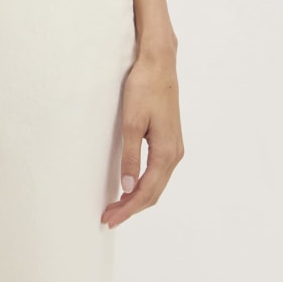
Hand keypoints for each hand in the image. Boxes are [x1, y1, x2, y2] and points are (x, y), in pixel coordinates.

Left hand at [101, 40, 182, 227]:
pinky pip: (158, 171)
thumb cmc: (144, 87)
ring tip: (116, 206)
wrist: (159, 63)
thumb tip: (128, 187)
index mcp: (166, 152)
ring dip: (137, 197)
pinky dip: (144, 184)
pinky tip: (131, 185)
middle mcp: (174, 154)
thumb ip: (130, 156)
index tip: (110, 218)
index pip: (146, 192)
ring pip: (157, 183)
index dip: (128, 208)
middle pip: (154, 192)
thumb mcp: (132, 122)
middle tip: (108, 217)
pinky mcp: (169, 139)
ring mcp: (174, 147)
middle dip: (131, 207)